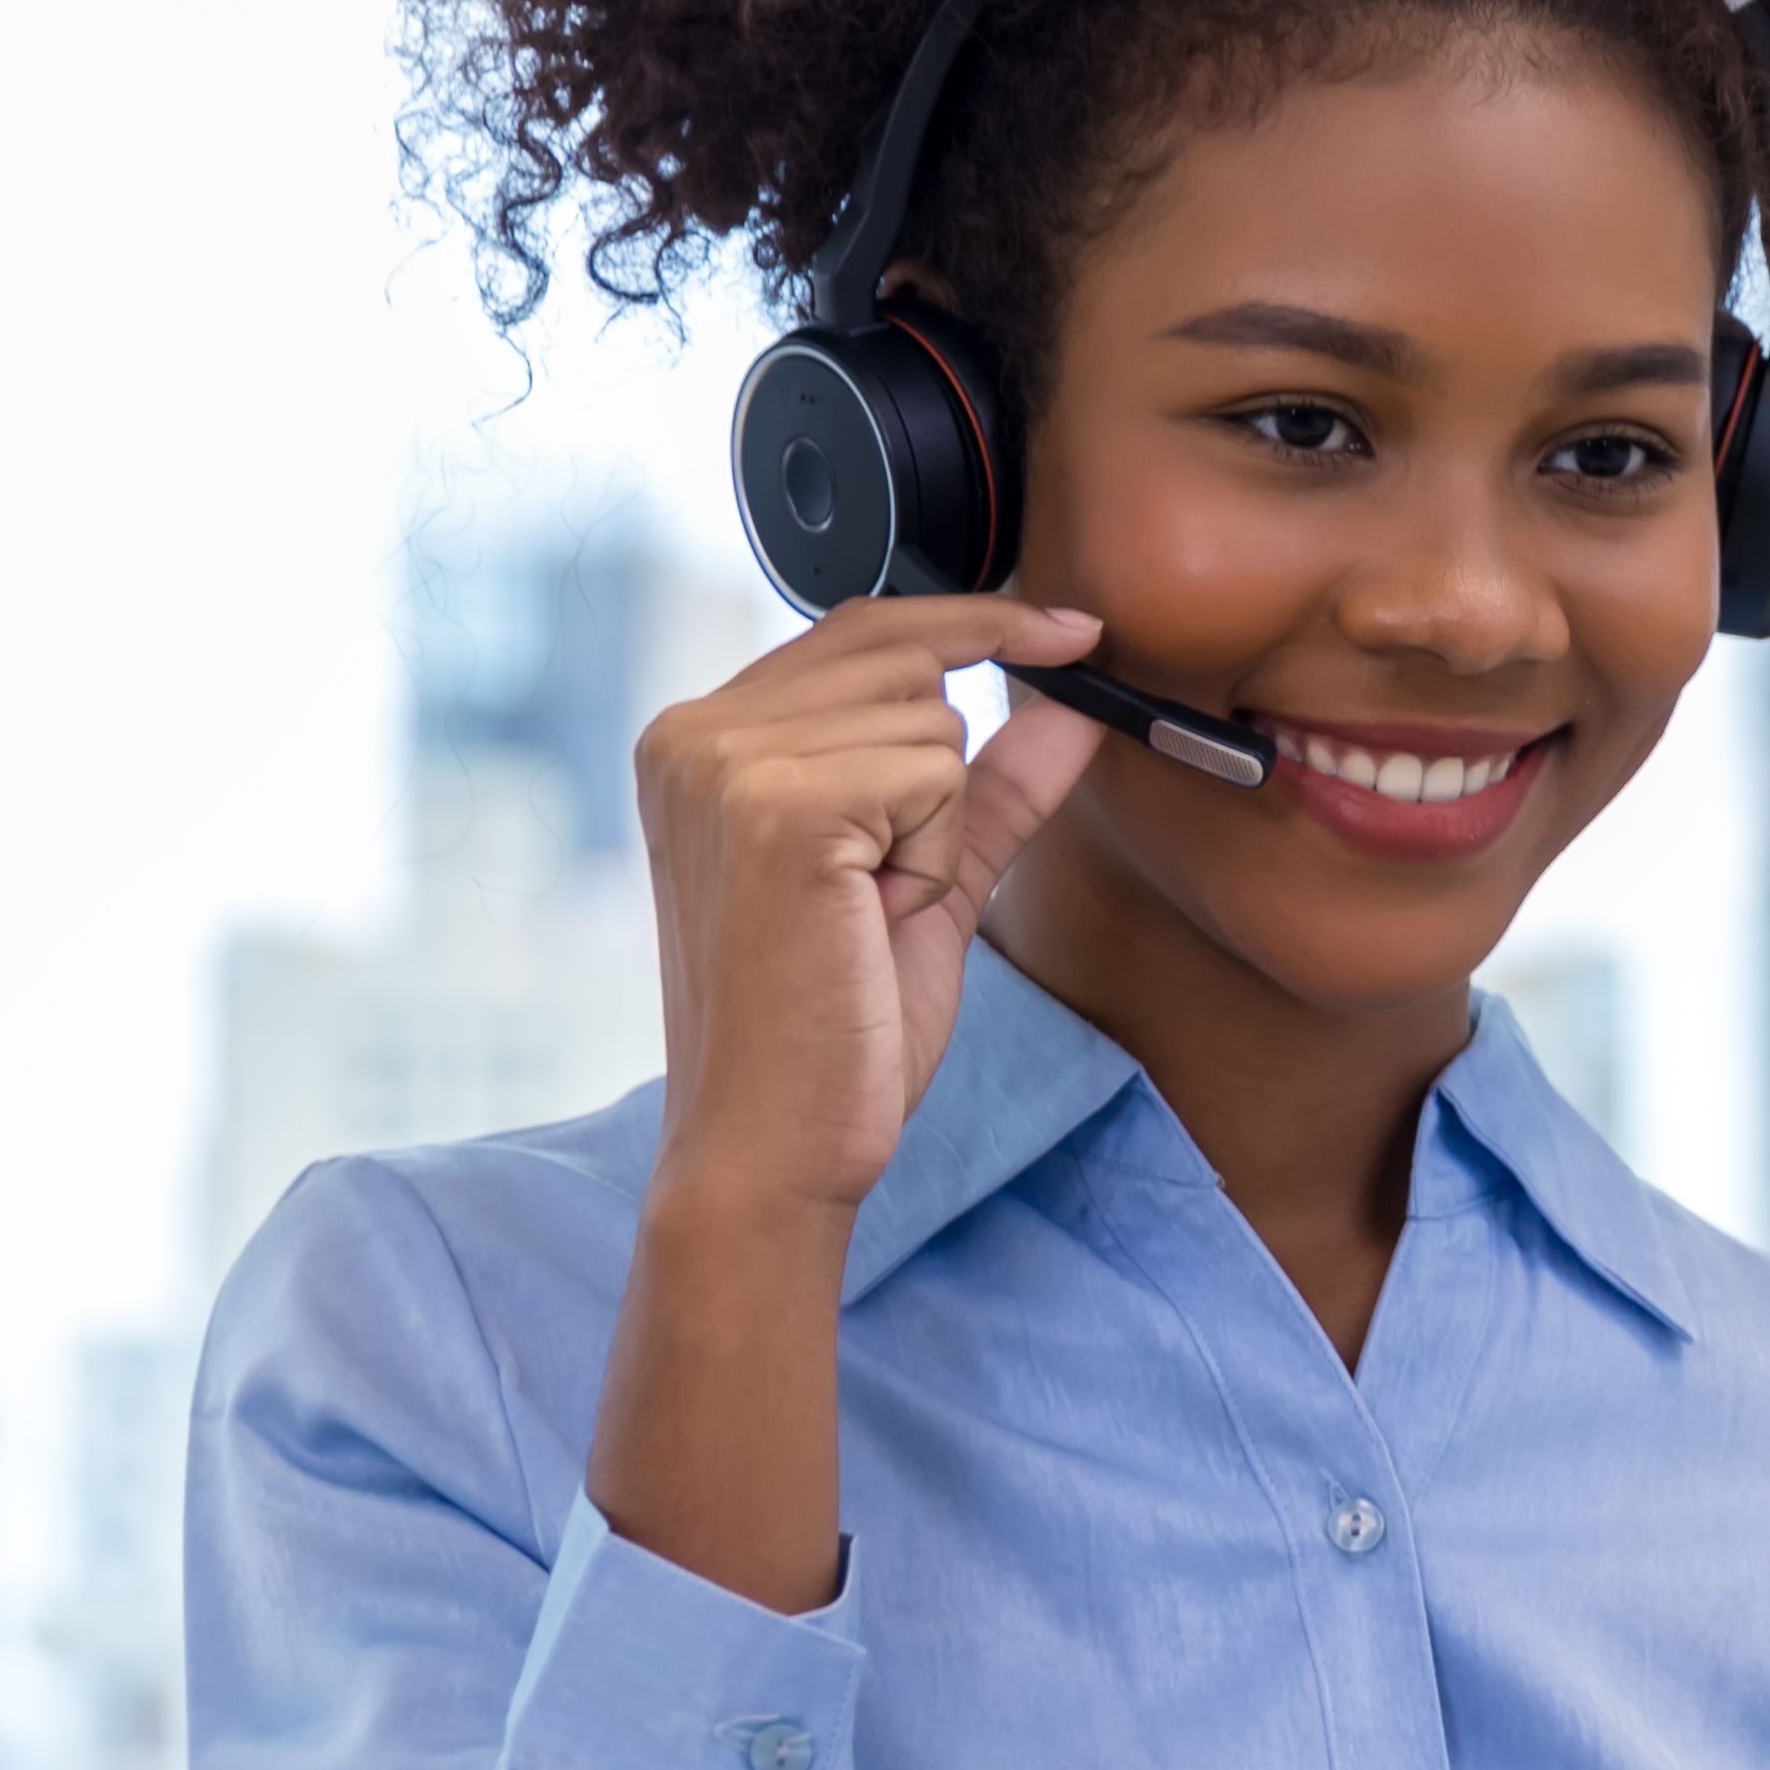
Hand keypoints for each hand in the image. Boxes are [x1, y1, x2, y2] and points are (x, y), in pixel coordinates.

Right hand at [591, 600, 1107, 1613]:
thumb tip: (1078, 701)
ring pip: (933, 719)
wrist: (774, 1147)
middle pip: (907, 656)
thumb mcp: (928, 882)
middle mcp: (690, 731)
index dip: (975, 623)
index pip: (861, 627)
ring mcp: (724, 760)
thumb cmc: (831, 1033)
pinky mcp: (777, 804)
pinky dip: (932, 856)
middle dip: (943, 776)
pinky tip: (868, 920)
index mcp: (699, 740)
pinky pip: (936, 774)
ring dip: (934, 829)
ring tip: (861, 916)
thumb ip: (995, 786)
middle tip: (883, 893)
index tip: (1073, 630)